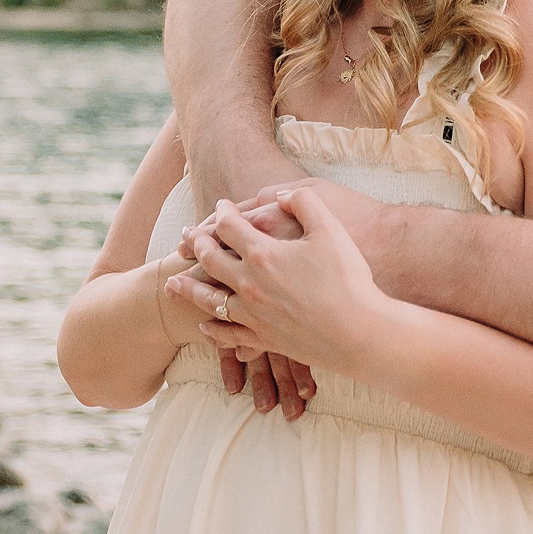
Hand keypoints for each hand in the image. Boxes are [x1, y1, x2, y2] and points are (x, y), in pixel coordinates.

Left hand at [166, 192, 393, 378]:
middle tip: (185, 237)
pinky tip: (204, 326)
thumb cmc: (349, 278)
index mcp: (263, 253)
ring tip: (172, 283)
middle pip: (211, 260)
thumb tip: (281, 195)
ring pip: (209, 300)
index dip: (222, 213)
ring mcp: (253, 314)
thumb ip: (303, 202)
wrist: (360, 331)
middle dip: (196, 244)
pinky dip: (211, 329)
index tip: (220, 206)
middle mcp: (249, 284)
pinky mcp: (262, 338)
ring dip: (188, 288)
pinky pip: (227, 334)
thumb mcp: (330, 228)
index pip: (229, 226)